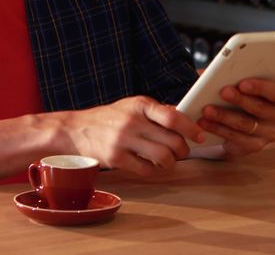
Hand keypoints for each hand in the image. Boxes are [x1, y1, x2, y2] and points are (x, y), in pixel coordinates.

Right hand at [56, 96, 205, 175]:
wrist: (75, 130)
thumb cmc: (108, 118)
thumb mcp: (131, 107)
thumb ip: (155, 112)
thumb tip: (183, 118)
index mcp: (140, 105)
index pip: (172, 117)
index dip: (191, 128)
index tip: (200, 135)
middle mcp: (132, 121)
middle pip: (172, 140)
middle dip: (183, 150)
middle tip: (183, 151)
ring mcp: (124, 141)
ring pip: (162, 157)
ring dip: (170, 162)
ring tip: (168, 160)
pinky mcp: (116, 158)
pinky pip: (146, 169)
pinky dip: (153, 170)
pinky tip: (150, 165)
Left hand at [198, 79, 274, 157]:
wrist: (242, 124)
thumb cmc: (245, 97)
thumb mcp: (248, 87)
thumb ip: (244, 77)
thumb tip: (230, 69)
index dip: (260, 87)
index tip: (242, 83)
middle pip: (259, 109)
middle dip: (239, 100)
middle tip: (222, 92)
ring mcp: (269, 135)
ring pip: (244, 125)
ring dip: (223, 116)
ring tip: (207, 109)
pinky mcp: (254, 147)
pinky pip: (235, 138)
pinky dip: (217, 129)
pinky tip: (204, 123)